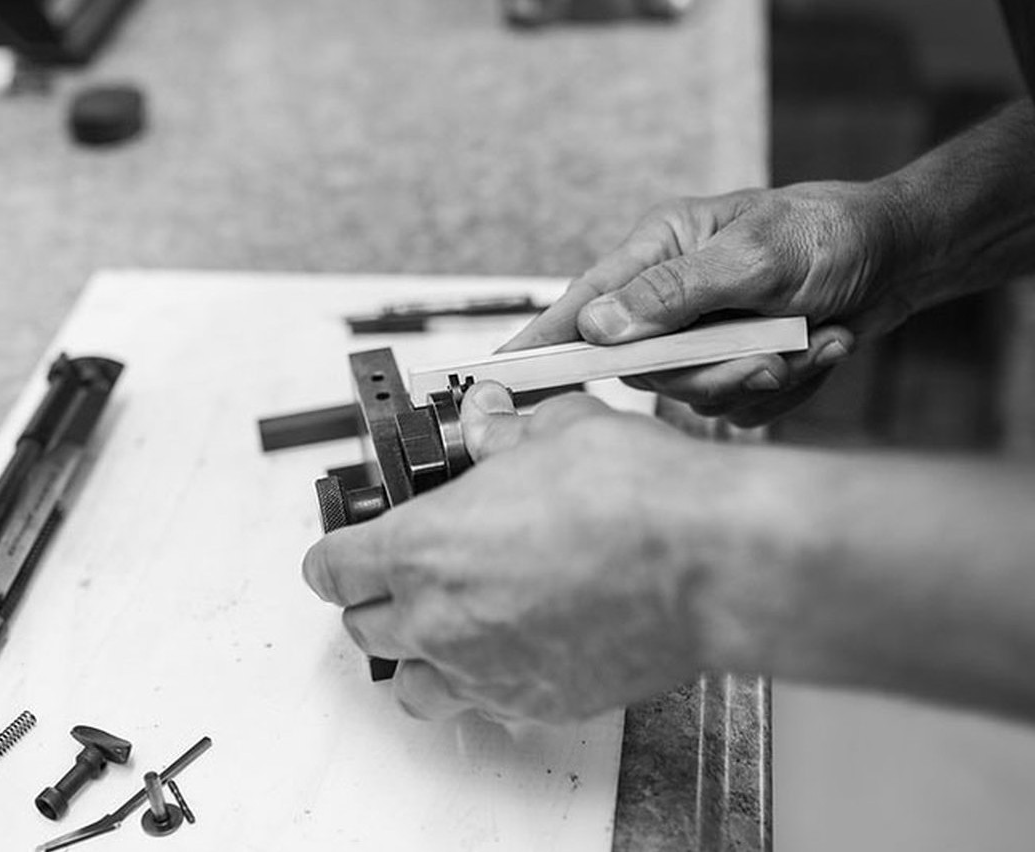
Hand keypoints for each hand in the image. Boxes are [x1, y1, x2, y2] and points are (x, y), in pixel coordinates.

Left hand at [301, 381, 736, 723]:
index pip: (333, 567)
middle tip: (405, 577)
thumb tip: (486, 423)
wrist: (704, 561)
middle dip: (375, 599)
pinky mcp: (536, 704)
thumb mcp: (553, 431)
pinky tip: (513, 649)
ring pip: (413, 687)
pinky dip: (484, 683)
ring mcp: (485, 672)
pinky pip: (483, 704)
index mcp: (423, 548)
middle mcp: (440, 620)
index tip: (345, 551)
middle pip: (363, 628)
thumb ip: (501, 435)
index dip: (335, 554)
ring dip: (417, 657)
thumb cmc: (632, 498)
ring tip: (446, 628)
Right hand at [504, 181, 918, 424]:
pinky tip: (822, 346)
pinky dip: (788, 387)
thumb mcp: (754, 255)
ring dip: (759, 378)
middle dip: (708, 372)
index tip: (497, 378)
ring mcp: (702, 337)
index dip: (539, 343)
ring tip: (812, 342)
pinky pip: (738, 408)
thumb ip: (672, 293)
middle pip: (642, 367)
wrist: (901, 257)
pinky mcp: (735, 368)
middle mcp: (669, 299)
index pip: (581, 304)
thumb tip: (597, 328)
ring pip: (692, 395)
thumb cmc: (828, 233)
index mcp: (656, 251)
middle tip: (765, 359)